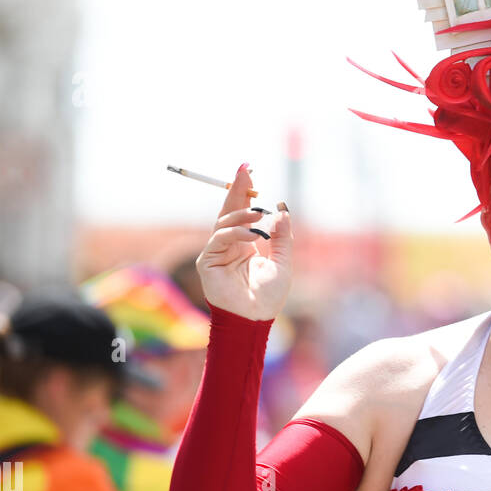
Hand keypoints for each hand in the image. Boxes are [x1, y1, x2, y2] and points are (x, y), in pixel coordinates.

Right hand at [195, 164, 292, 320]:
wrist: (255, 319)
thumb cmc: (269, 297)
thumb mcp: (282, 262)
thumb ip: (282, 237)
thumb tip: (282, 210)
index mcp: (246, 244)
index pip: (244, 212)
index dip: (245, 192)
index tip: (249, 171)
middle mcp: (230, 245)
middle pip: (230, 210)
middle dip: (237, 189)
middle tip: (245, 170)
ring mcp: (217, 252)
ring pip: (224, 222)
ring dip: (242, 214)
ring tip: (260, 213)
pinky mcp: (207, 261)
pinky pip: (219, 239)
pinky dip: (237, 233)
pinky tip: (254, 235)